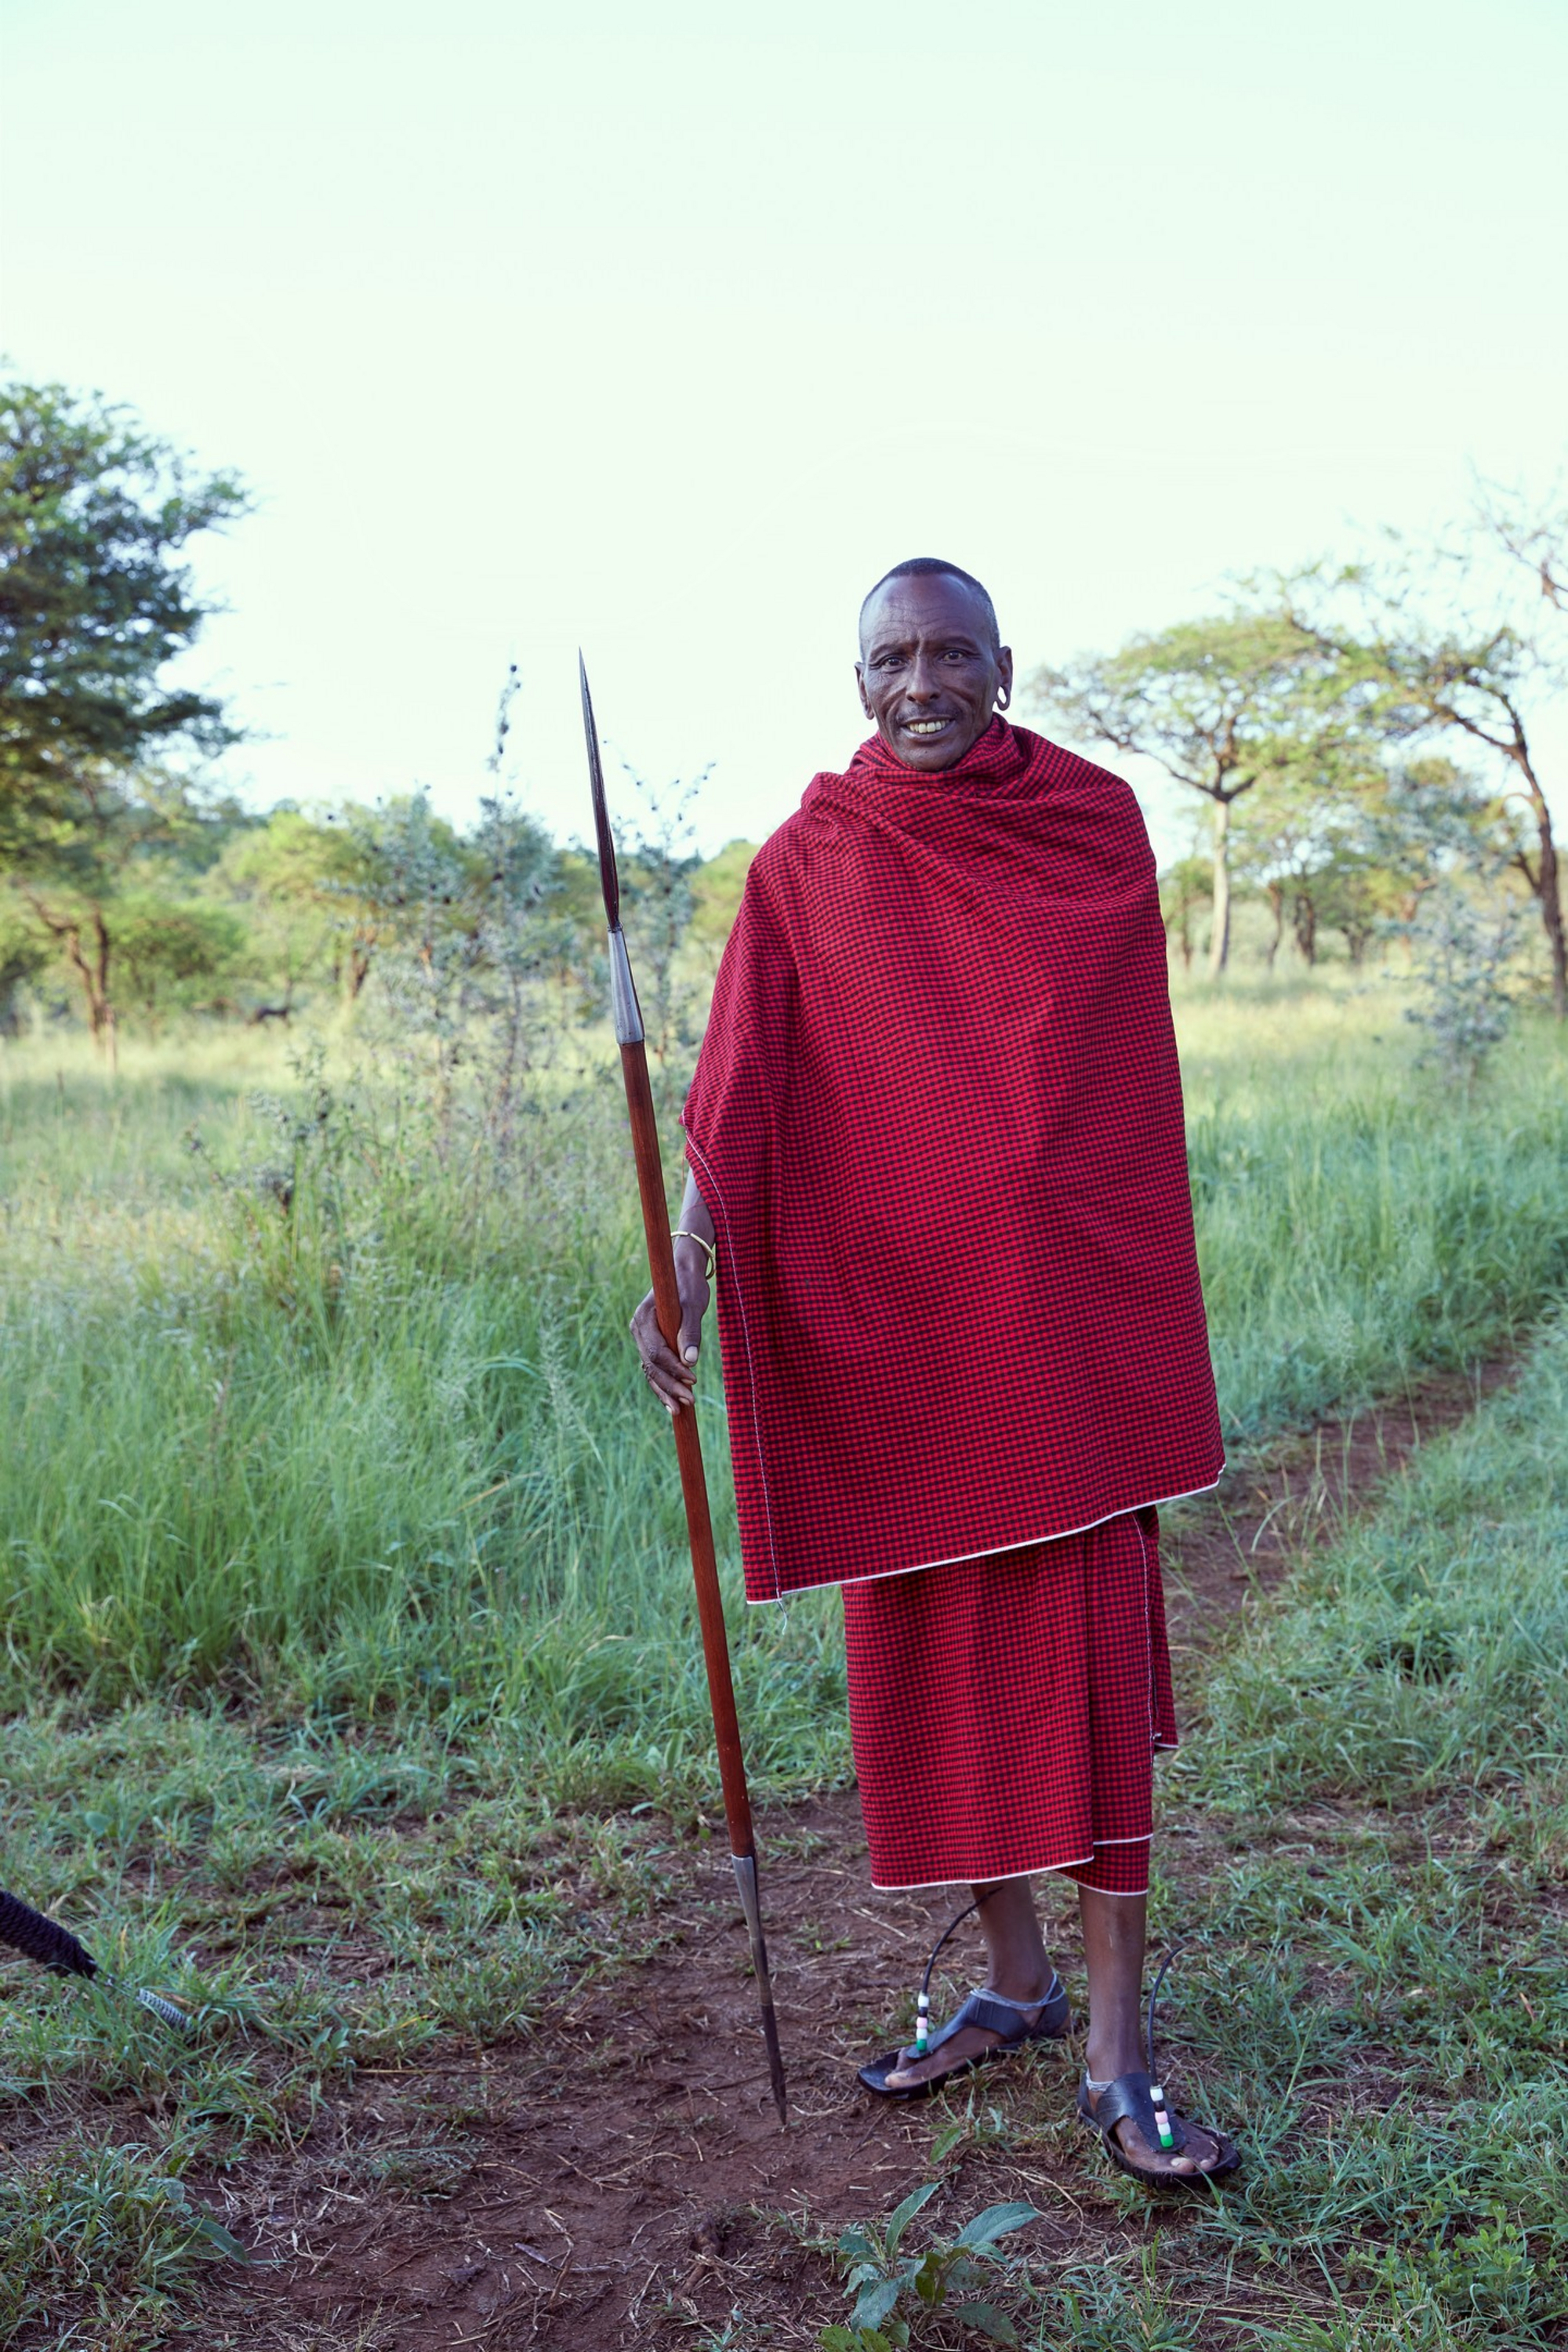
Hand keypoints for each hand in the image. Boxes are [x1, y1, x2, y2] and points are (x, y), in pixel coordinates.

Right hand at [631, 1248, 709, 1413]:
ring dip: (665, 1390)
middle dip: (670, 1385)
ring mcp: (642, 1338)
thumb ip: (690, 1332)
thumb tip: (691, 1360)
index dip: (673, 1368)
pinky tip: (672, 1402)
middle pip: (651, 1364)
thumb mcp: (693, 1305)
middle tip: (690, 1401)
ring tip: (681, 1409)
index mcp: (643, 1317)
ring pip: (650, 1370)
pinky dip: (663, 1385)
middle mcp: (638, 1330)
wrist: (683, 1272)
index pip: (656, 1351)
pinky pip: (654, 1368)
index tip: (693, 1379)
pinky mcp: (650, 1344)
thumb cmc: (689, 1285)